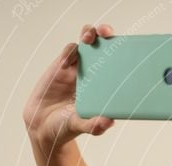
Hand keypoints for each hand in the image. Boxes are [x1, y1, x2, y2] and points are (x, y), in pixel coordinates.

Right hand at [22, 24, 115, 149]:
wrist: (42, 126)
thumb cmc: (67, 126)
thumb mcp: (80, 126)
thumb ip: (93, 125)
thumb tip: (108, 121)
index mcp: (106, 87)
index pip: (119, 65)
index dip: (124, 54)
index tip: (129, 49)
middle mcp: (95, 75)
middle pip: (104, 47)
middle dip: (106, 35)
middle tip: (107, 33)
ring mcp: (79, 68)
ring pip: (87, 43)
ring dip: (89, 35)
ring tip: (89, 38)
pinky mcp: (62, 66)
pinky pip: (69, 52)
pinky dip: (69, 52)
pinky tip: (66, 64)